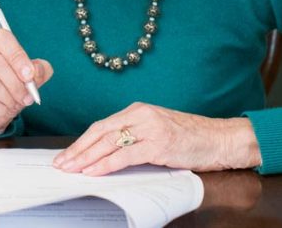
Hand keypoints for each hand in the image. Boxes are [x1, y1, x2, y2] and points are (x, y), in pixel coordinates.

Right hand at [0, 29, 52, 140]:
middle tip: (27, 98)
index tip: (30, 75)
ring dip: (7, 99)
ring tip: (9, 104)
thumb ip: (38, 71)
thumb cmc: (6, 94)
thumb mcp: (27, 82)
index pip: (2, 39)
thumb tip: (37, 71)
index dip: (18, 56)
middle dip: (16, 84)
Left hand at [53, 102, 261, 173]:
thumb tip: (106, 154)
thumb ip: (135, 137)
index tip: (67, 154)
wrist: (220, 139)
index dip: (81, 141)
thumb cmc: (190, 138)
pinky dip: (106, 164)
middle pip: (100, 133)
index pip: (101, 126)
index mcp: (137, 110)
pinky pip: (125, 155)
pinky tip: (94, 171)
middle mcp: (140, 115)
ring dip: (87, 158)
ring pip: (109, 143)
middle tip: (61, 164)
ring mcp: (149, 128)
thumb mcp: (157, 131)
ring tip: (71, 169)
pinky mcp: (158, 144)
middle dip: (78, 150)